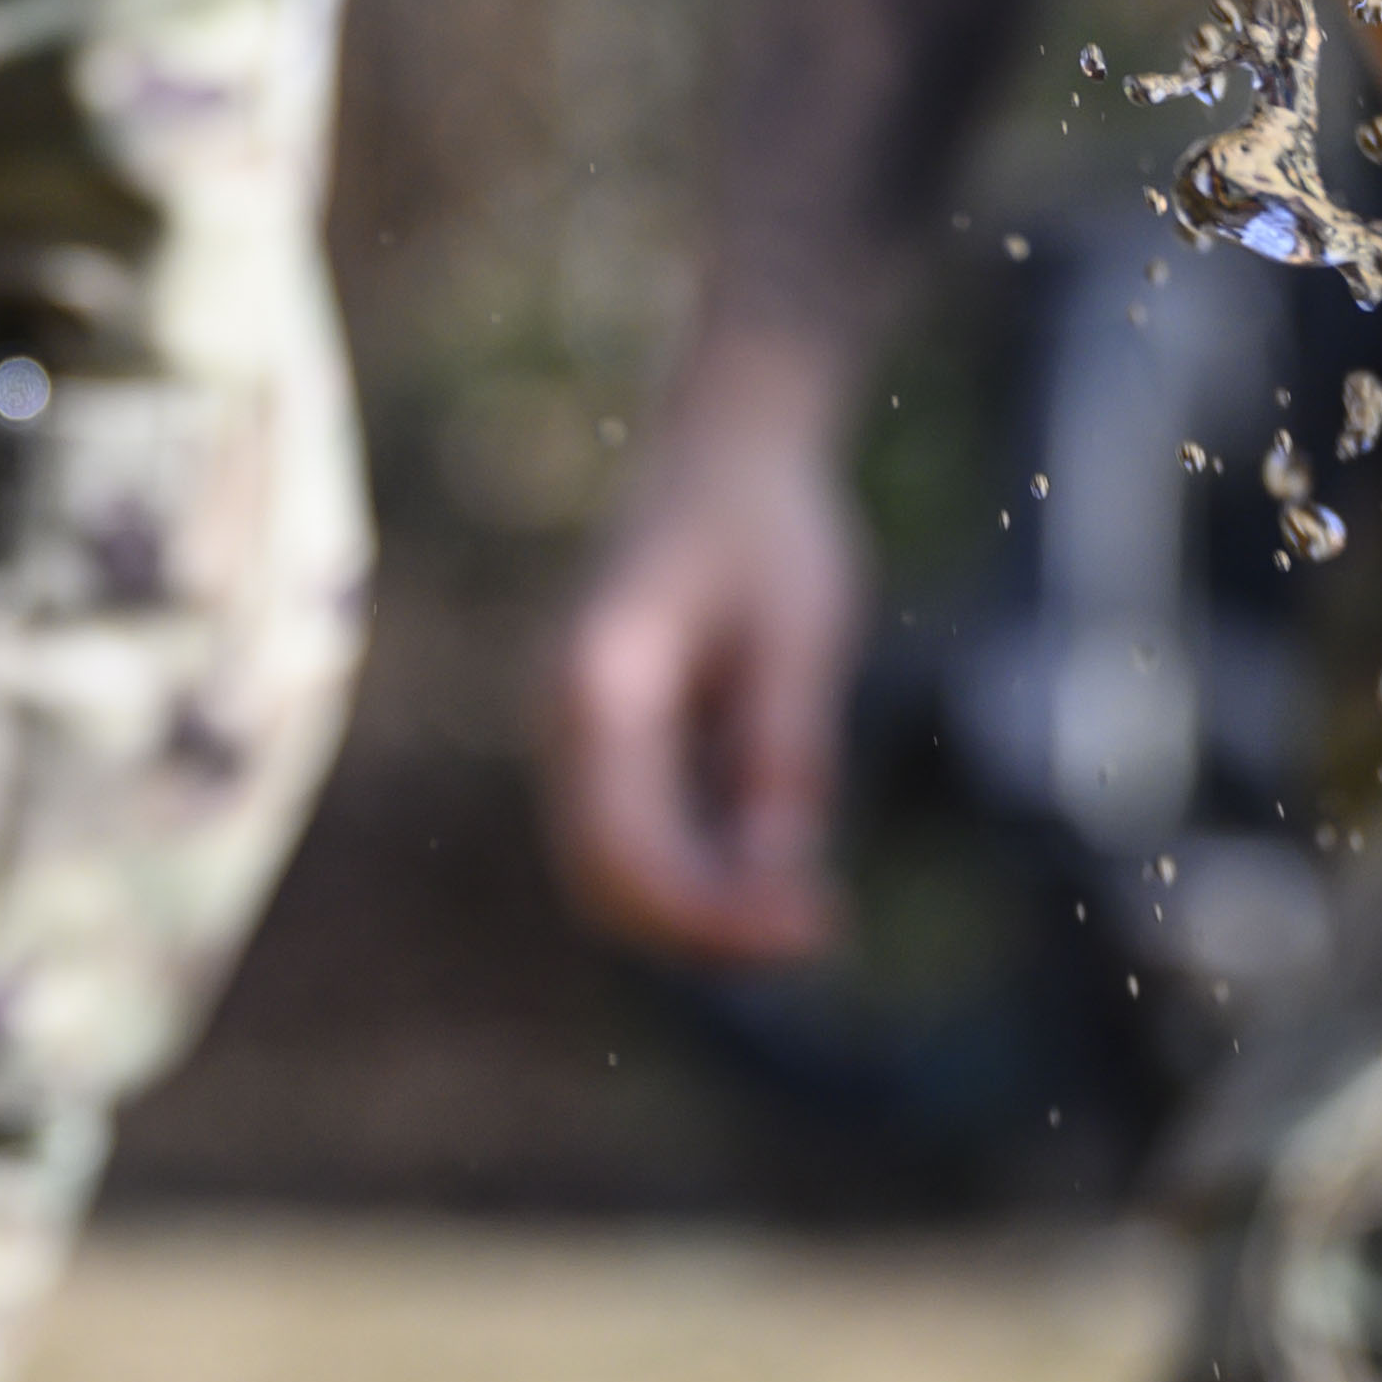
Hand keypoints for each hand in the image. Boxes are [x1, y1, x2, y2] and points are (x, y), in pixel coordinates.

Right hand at [546, 328, 871, 964]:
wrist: (723, 449)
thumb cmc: (768, 529)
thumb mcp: (802, 635)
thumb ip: (782, 754)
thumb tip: (778, 877)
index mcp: (600, 686)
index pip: (629, 854)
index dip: (715, 918)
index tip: (814, 927)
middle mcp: (561, 719)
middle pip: (605, 885)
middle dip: (706, 932)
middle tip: (820, 927)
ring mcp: (570, 734)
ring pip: (609, 875)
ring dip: (701, 912)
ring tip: (808, 905)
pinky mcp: (600, 743)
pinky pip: (630, 840)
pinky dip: (695, 874)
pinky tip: (777, 860)